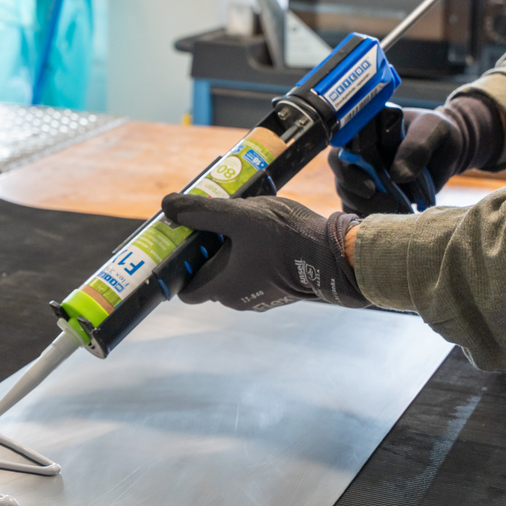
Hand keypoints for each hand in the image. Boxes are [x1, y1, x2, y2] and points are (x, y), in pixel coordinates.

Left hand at [160, 194, 367, 311]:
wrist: (338, 256)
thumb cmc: (287, 238)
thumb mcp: (240, 217)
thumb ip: (203, 212)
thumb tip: (167, 205)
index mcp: (223, 288)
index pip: (186, 291)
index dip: (178, 271)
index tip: (180, 246)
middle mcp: (239, 300)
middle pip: (209, 278)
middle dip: (206, 254)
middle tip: (209, 225)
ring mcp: (261, 297)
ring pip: (234, 274)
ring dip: (231, 253)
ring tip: (238, 223)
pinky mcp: (280, 289)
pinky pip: (255, 273)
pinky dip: (251, 256)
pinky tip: (261, 233)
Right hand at [328, 95, 502, 215]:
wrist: (445, 153)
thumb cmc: (437, 133)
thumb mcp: (434, 130)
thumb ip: (417, 146)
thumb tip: (397, 176)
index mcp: (366, 129)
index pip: (341, 147)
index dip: (346, 167)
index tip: (370, 186)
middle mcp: (356, 151)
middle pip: (341, 172)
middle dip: (358, 192)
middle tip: (388, 202)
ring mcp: (359, 173)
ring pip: (346, 192)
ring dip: (365, 206)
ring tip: (395, 208)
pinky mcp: (366, 193)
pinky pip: (355, 207)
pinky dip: (366, 215)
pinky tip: (387, 216)